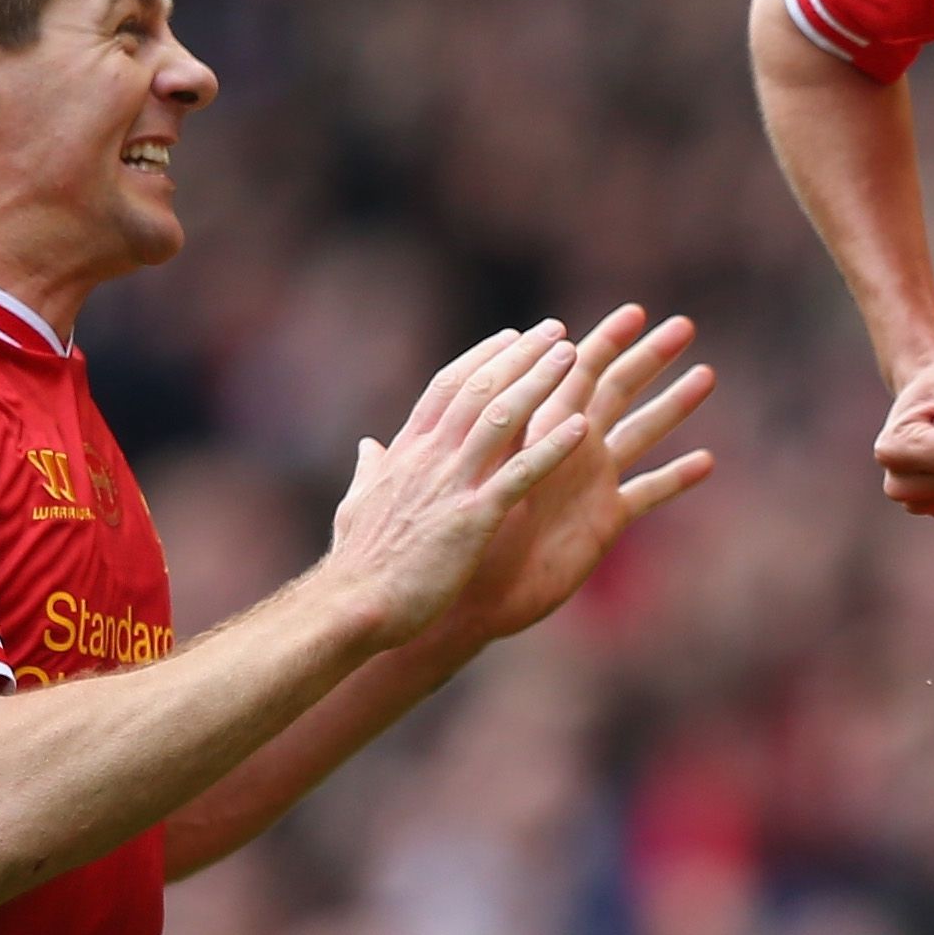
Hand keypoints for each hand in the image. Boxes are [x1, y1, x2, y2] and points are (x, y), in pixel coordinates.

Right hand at [324, 322, 590, 643]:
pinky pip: (519, 474)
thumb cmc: (357, 563)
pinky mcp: (471, 519)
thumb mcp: (357, 504)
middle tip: (556, 329)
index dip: (483, 357)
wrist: (352, 605)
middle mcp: (429, 457)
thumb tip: (368, 446)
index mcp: (406, 451)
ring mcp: (451, 485)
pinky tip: (581, 427)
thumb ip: (369, 470)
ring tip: (573, 356)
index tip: (512, 336)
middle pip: (480, 389)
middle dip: (520, 355)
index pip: (447, 386)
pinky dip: (550, 447)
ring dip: (539, 383)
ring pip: (501, 419)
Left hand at [442, 304, 716, 644]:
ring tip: (707, 375)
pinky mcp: (605, 520)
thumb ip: (511, 428)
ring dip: (675, 405)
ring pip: (643, 432)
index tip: (636, 311)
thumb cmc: (460, 530)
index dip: (607, 339)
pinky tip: (707, 461)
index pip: (578, 368)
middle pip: (619, 389)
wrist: (468, 592)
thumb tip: (522, 382)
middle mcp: (570, 445)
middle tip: (685, 324)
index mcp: (540, 425)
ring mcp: (592, 481)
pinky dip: (676, 478)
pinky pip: (648, 493)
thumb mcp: (485, 468)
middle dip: (651, 356)